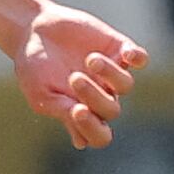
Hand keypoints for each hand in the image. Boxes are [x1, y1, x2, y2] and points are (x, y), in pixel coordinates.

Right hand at [15, 4, 148, 149]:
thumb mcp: (39, 92)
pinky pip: (140, 59)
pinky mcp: (118, 49)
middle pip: (111, 110)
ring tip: (90, 59)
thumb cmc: (33, 66)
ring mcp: (110, 73)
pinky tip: (126, 54)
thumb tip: (82, 143)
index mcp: (79, 112)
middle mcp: (99, 96)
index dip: (92, 128)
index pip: (99, 135)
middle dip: (93, 95)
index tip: (76, 110)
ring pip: (126, 85)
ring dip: (110, 74)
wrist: (33, 30)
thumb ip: (61, 111)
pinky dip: (137, 58)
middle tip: (73, 77)